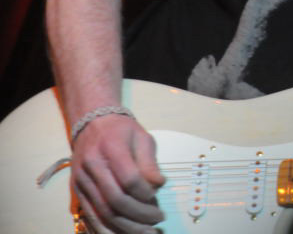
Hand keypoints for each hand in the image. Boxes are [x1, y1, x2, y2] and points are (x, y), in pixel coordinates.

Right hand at [71, 114, 165, 233]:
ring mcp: (82, 182)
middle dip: (138, 216)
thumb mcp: (142, 137)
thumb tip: (158, 185)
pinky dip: (106, 229)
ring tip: (145, 232)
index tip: (158, 201)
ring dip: (125, 228)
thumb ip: (149, 162)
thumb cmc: (122, 131)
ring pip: (101, 213)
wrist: (92, 125)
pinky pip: (90, 216)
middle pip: (114, 200)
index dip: (145, 194)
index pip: (129, 179)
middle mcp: (92, 167)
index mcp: (110, 149)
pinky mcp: (77, 192)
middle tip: (156, 221)